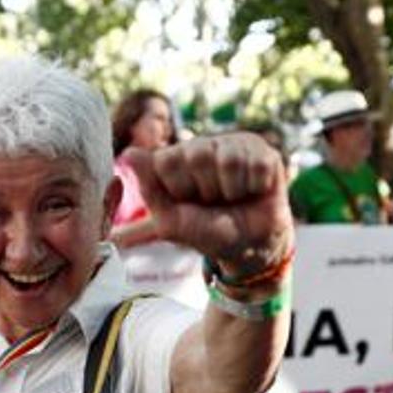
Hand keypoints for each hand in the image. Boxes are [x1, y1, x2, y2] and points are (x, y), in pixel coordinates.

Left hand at [127, 133, 292, 277]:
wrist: (249, 247)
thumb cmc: (206, 232)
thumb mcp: (171, 220)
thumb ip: (150, 188)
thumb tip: (129, 154)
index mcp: (175, 160)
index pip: (166, 160)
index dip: (178, 188)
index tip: (186, 203)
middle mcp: (202, 146)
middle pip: (198, 155)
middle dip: (207, 189)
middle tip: (213, 201)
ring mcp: (233, 145)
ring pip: (229, 159)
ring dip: (232, 190)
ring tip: (233, 197)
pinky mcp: (263, 152)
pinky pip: (257, 165)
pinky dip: (254, 187)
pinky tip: (253, 191)